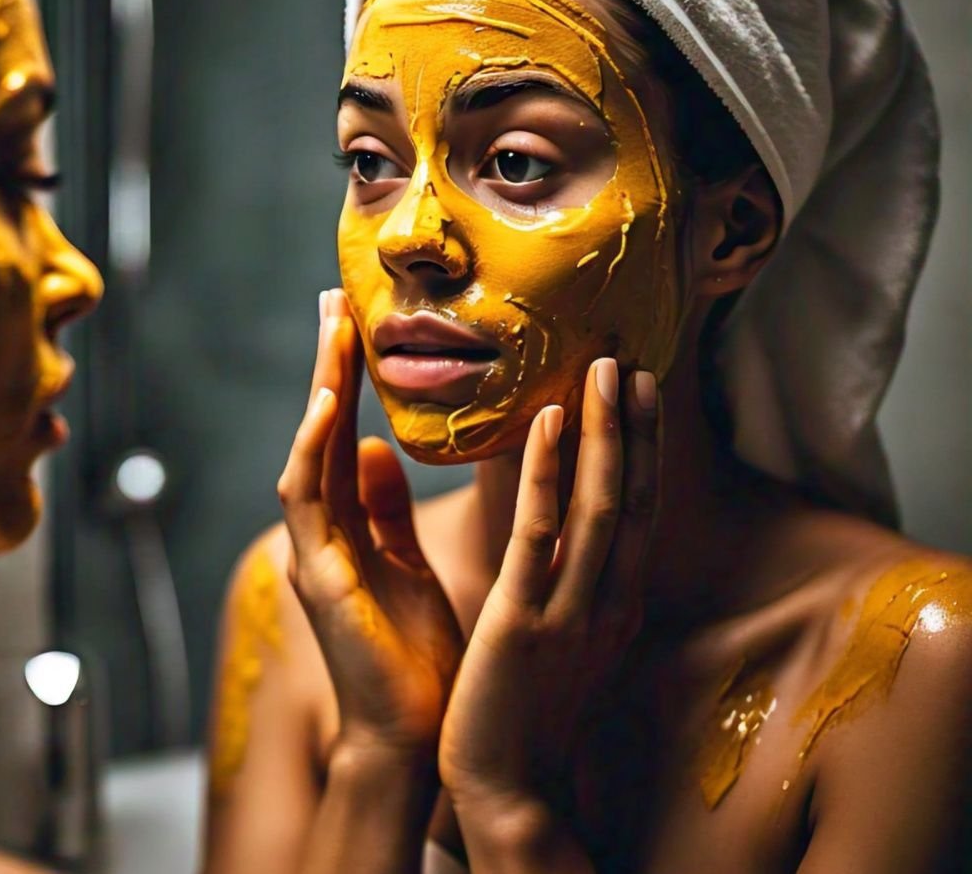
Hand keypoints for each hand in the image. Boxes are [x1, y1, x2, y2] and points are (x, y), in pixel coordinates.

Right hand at [277, 289, 463, 760]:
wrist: (413, 741)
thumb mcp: (405, 565)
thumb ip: (385, 510)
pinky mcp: (318, 577)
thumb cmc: (414, 658)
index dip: (350, 377)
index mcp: (349, 527)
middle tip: (336, 299)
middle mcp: (324, 532)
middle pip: (321, 431)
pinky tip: (329, 405)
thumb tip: (378, 449)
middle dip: (328, 365)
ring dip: (320, 389)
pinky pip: (308, 502)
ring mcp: (315, 552)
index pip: (346, 435)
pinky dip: (314, 451)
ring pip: (309, 453)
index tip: (360, 320)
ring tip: (333, 328)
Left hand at [439, 359, 659, 827]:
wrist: (504, 788)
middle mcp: (605, 602)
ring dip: (605, 434)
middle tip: (633, 358)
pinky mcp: (523, 622)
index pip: (636, 511)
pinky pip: (540, 535)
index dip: (643, 448)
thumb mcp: (563, 637)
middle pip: (631, 499)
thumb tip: (560, 531)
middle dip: (634, 428)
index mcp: (612, 604)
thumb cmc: (526, 708)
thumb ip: (568, 582)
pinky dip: (550, 475)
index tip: (643, 390)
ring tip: (605, 368)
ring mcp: (570, 611)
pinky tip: (550, 423)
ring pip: (599, 507)